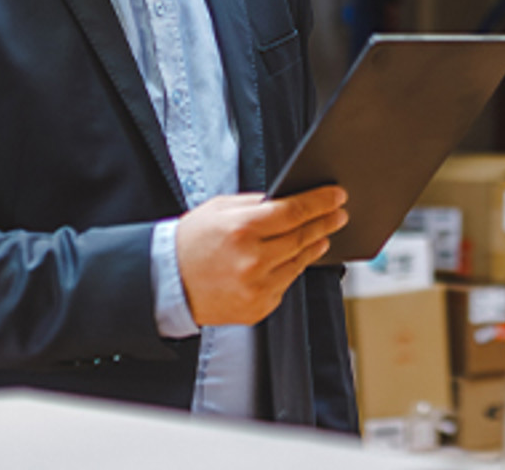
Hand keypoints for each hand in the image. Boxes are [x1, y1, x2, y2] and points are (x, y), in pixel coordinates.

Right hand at [175, 185, 347, 326]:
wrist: (164, 283)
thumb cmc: (191, 241)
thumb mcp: (219, 208)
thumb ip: (256, 204)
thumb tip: (289, 201)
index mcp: (242, 229)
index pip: (295, 211)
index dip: (321, 202)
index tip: (338, 196)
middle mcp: (252, 261)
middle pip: (302, 238)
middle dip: (325, 223)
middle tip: (339, 214)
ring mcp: (256, 288)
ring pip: (298, 263)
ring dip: (314, 247)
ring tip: (323, 235)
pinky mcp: (257, 308)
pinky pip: (284, 285)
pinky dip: (290, 270)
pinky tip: (294, 259)